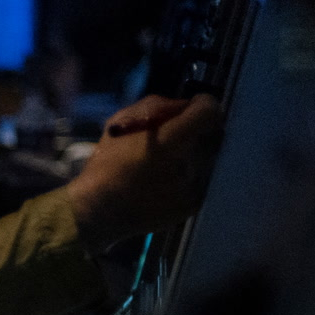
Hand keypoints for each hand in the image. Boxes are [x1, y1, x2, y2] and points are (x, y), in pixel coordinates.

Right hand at [65, 94, 223, 250]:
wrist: (99, 211)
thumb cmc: (106, 163)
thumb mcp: (122, 121)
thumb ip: (157, 106)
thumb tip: (184, 105)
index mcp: (170, 142)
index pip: (209, 113)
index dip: (204, 104)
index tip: (195, 105)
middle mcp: (189, 164)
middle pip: (214, 134)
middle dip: (200, 128)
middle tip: (181, 132)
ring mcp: (194, 187)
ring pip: (209, 157)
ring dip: (196, 151)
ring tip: (170, 158)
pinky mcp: (194, 204)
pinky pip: (202, 178)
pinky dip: (191, 173)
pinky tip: (167, 179)